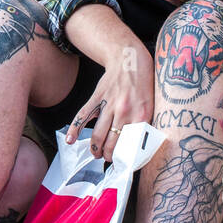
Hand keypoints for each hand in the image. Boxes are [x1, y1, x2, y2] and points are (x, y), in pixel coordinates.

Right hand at [65, 41, 154, 160]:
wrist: (129, 59)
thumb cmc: (142, 83)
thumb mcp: (151, 104)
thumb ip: (143, 123)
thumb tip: (137, 144)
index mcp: (141, 115)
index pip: (131, 144)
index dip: (125, 157)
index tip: (123, 163)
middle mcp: (124, 111)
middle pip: (112, 142)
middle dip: (108, 155)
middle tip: (107, 159)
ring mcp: (109, 104)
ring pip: (98, 134)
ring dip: (95, 148)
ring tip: (96, 154)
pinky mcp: (97, 98)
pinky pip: (84, 116)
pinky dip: (75, 129)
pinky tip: (71, 140)